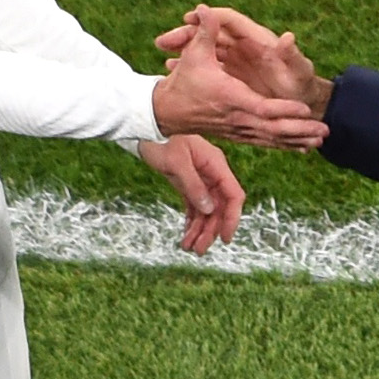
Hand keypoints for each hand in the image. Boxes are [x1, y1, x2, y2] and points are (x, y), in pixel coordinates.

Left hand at [136, 132, 245, 253]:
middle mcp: (212, 174)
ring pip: (206, 210)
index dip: (232, 217)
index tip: (225, 237)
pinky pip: (194, 207)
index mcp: (216, 165)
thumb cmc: (161, 140)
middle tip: (199, 250)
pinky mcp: (188, 183)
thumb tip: (209, 209)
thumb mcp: (177, 162)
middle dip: (210, 230)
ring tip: (188, 247)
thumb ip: (194, 185)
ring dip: (200, 230)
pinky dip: (191, 221)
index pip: (233, 195)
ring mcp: (201, 179)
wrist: (145, 129)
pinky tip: (186, 235)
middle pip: (219, 208)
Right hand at [149, 9, 326, 147]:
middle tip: (325, 133)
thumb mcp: (194, 55)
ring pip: (272, 139)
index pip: (261, 107)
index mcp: (231, 98)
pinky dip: (284, 146)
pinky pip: (265, 143)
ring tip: (321, 142)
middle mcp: (238, 117)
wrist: (168, 113)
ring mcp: (238, 130)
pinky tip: (302, 149)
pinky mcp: (238, 136)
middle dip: (300, 131)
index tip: (304, 109)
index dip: (283, 109)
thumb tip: (207, 9)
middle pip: (273, 129)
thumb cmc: (183, 81)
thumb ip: (206, 33)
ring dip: (297, 140)